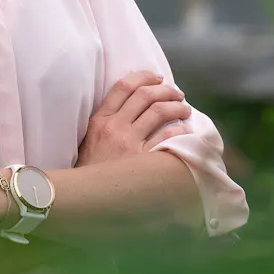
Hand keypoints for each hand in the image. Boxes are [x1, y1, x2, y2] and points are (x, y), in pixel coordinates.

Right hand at [76, 71, 191, 166]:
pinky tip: (185, 130)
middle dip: (166, 90)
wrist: (88, 196)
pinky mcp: (142, 160)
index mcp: (100, 119)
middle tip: (177, 93)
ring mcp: (129, 143)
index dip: (144, 76)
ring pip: (159, 112)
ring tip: (185, 109)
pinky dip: (179, 129)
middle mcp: (114, 127)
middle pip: (145, 95)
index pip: (124, 86)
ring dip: (177, 106)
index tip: (158, 77)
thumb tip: (135, 104)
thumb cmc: (90, 169)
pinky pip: (166, 136)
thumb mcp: (90, 139)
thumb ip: (107, 120)